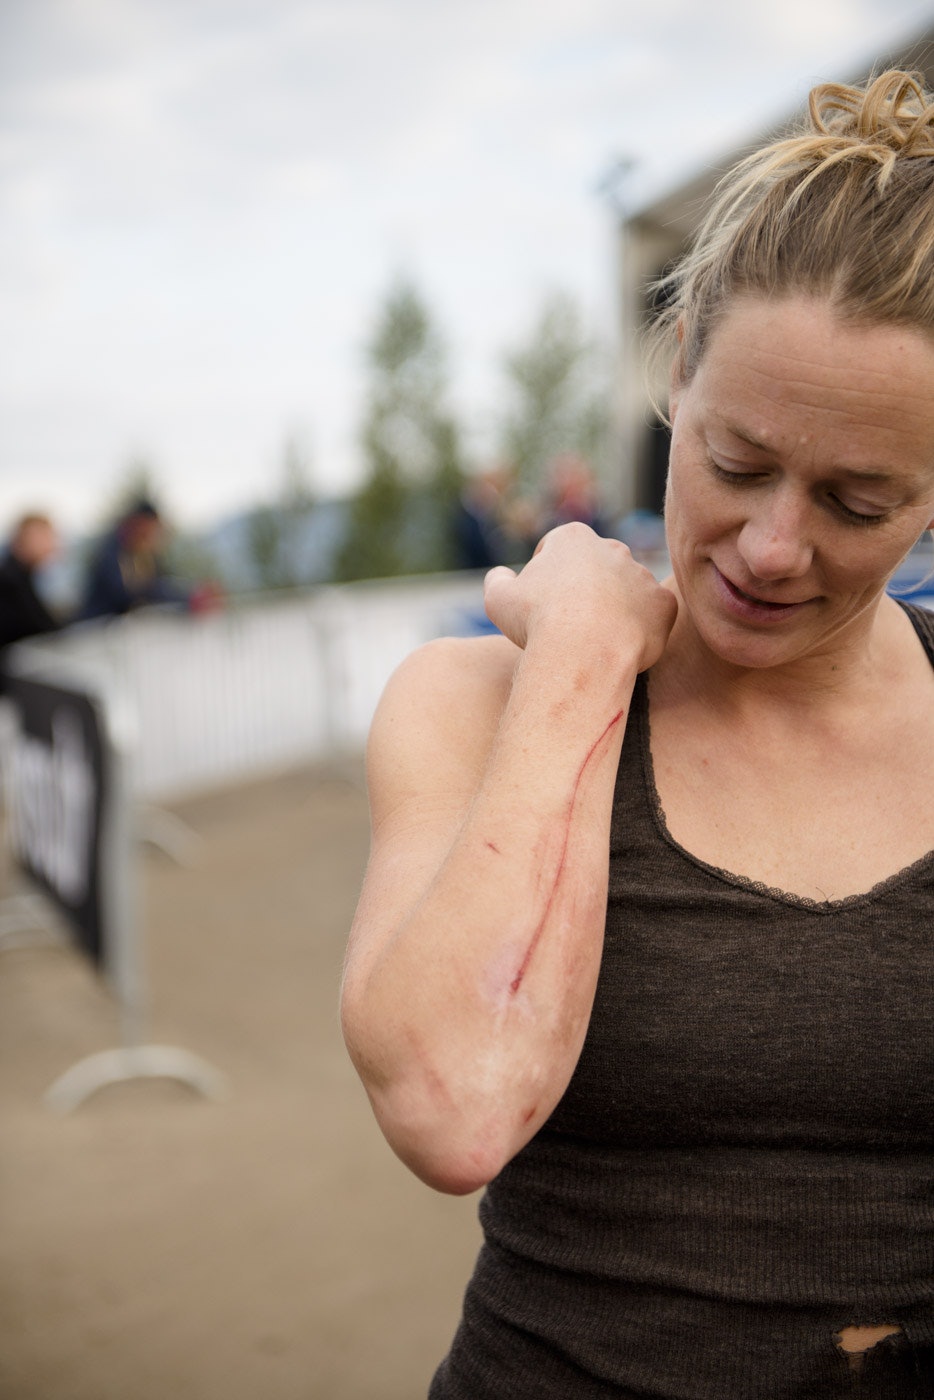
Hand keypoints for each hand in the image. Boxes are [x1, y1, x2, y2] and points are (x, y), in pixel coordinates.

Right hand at [483, 523, 675, 670]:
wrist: (583, 650)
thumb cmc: (537, 621)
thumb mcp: (498, 598)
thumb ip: (497, 580)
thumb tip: (501, 576)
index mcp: (573, 538)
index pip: (556, 549)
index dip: (544, 576)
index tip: (539, 603)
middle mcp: (612, 548)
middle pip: (595, 568)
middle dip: (584, 590)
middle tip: (568, 624)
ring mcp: (642, 575)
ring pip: (626, 591)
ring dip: (614, 609)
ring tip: (595, 641)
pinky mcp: (664, 603)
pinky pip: (653, 615)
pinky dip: (640, 629)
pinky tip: (620, 647)